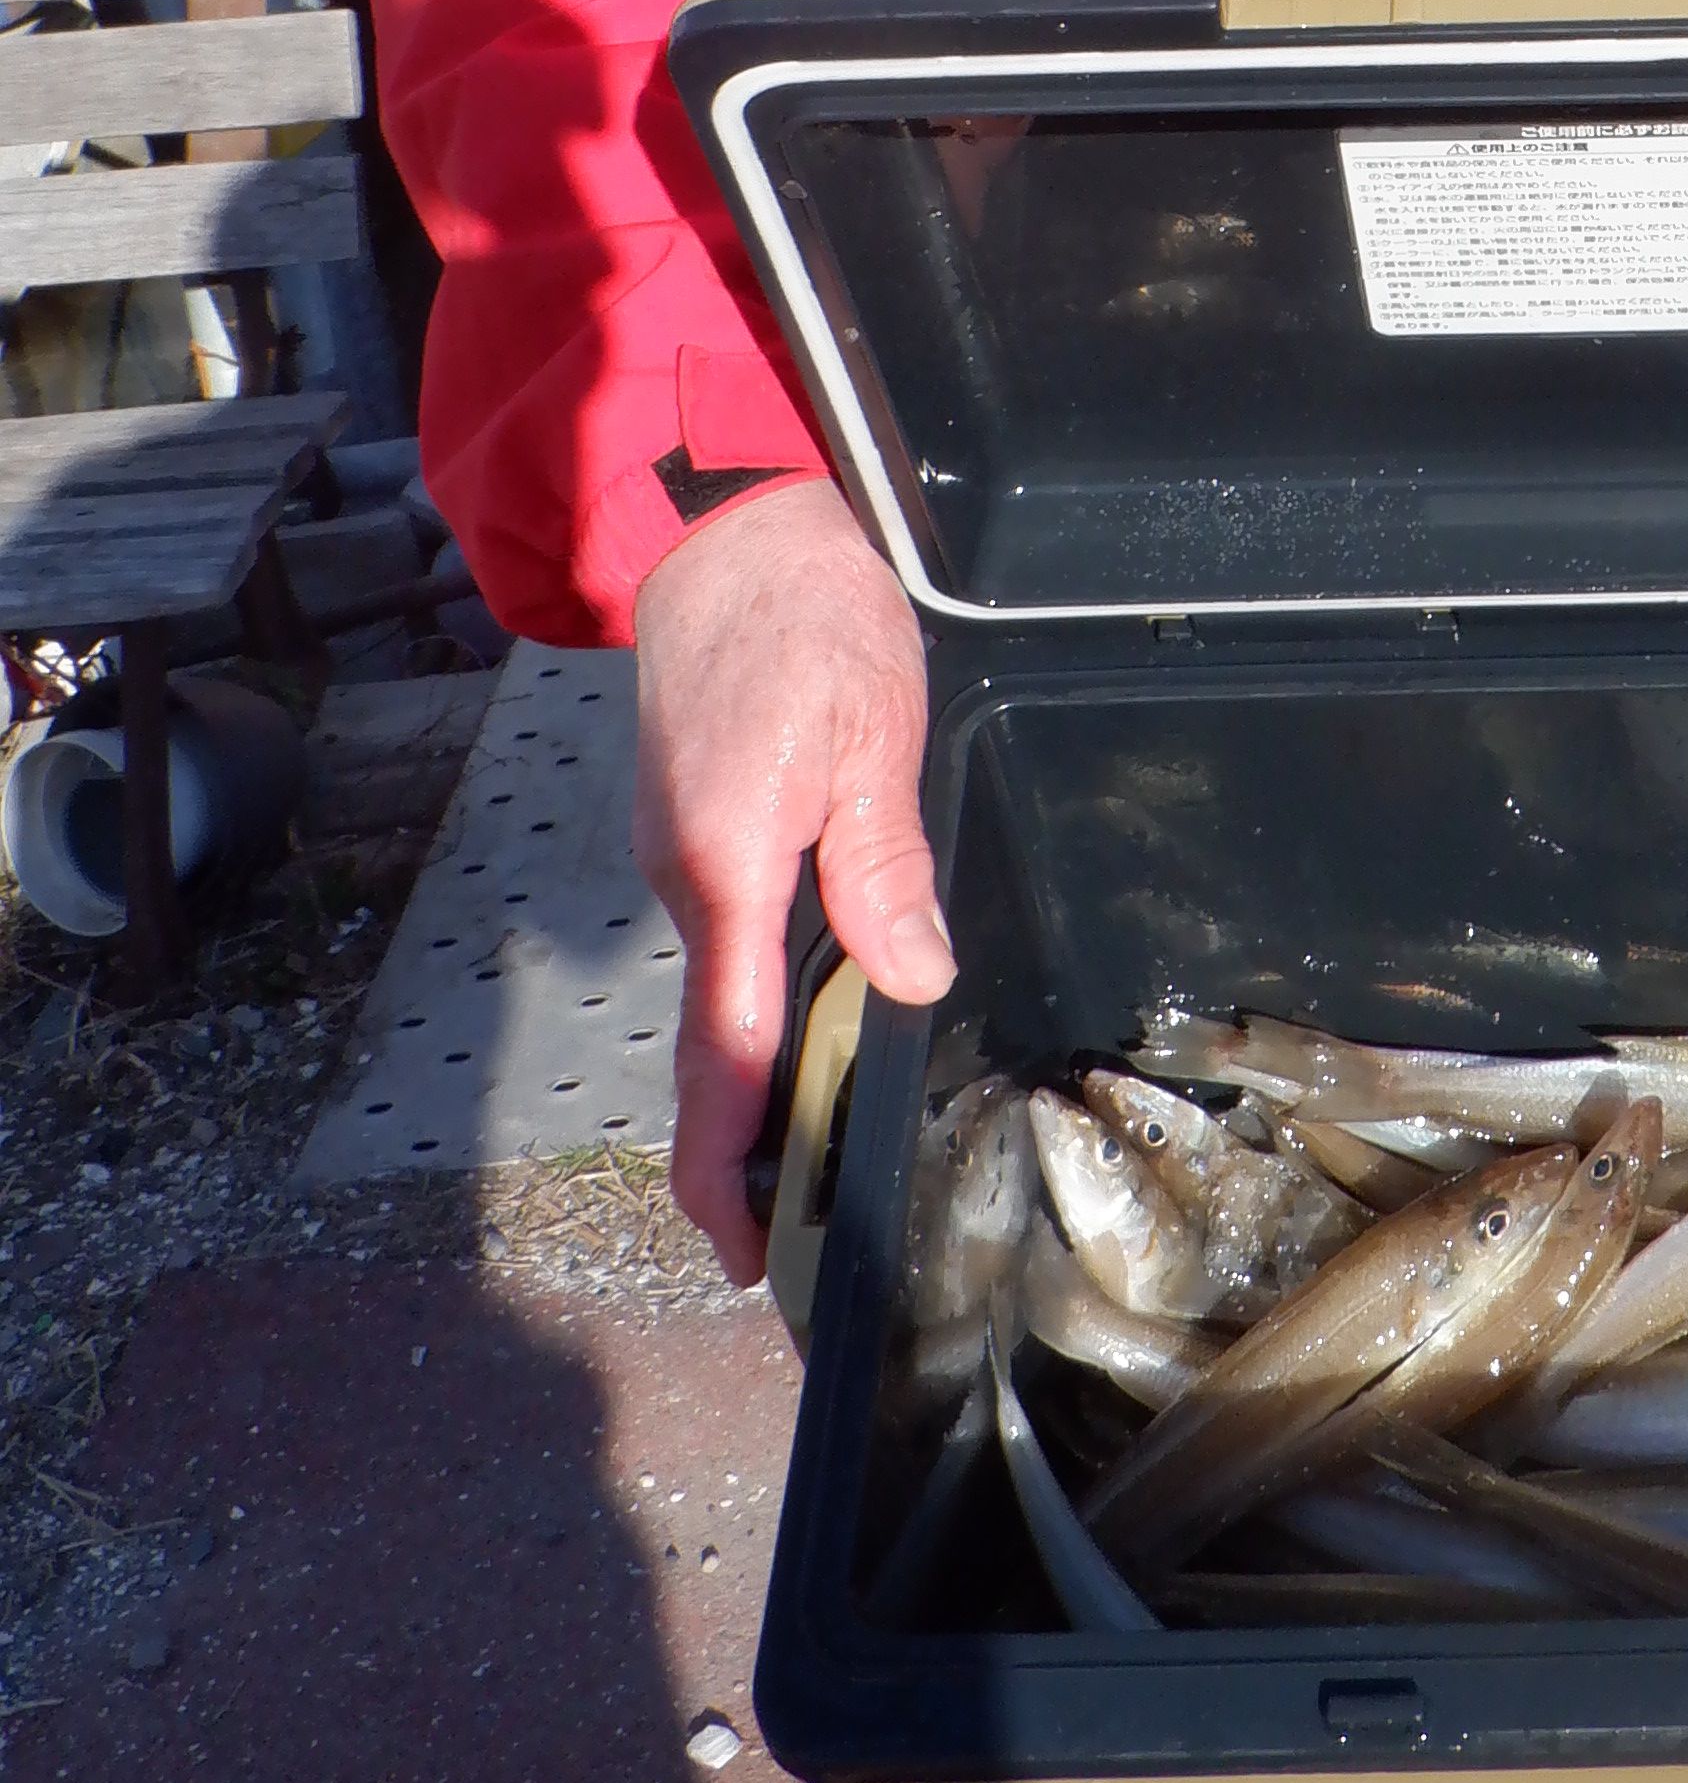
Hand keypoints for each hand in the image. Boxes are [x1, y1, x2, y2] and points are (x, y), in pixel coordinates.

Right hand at [631, 478, 953, 1280]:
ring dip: (765, 1078)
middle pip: (718, 1048)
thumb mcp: (872, 730)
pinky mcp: (694, 834)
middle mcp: (686, 882)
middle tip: (812, 1226)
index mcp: (728, 870)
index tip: (746, 1254)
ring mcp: (681, 859)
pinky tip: (824, 1025)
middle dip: (752, 1148)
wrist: (722, 529)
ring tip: (824, 1151)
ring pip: (726, 997)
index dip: (727, 1168)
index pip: (724, 1056)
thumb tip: (911, 981)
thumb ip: (883, 864)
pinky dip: (764, 1006)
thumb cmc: (806, 613)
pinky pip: (730, 947)